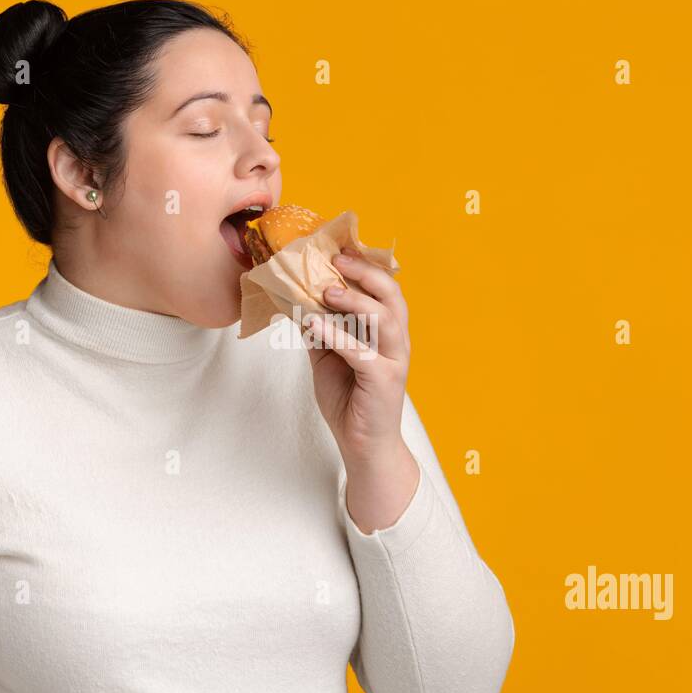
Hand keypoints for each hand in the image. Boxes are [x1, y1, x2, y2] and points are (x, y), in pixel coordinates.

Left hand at [300, 246, 410, 464]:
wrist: (363, 446)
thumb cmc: (350, 400)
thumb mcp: (328, 358)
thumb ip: (319, 330)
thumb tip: (295, 300)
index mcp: (386, 331)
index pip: (384, 289)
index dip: (366, 265)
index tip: (340, 246)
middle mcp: (396, 341)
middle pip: (391, 296)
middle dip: (365, 273)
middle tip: (336, 260)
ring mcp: (393, 360)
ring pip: (384, 319)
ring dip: (355, 301)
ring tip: (327, 291)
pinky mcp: (384, 381)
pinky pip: (362, 352)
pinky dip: (338, 336)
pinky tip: (316, 326)